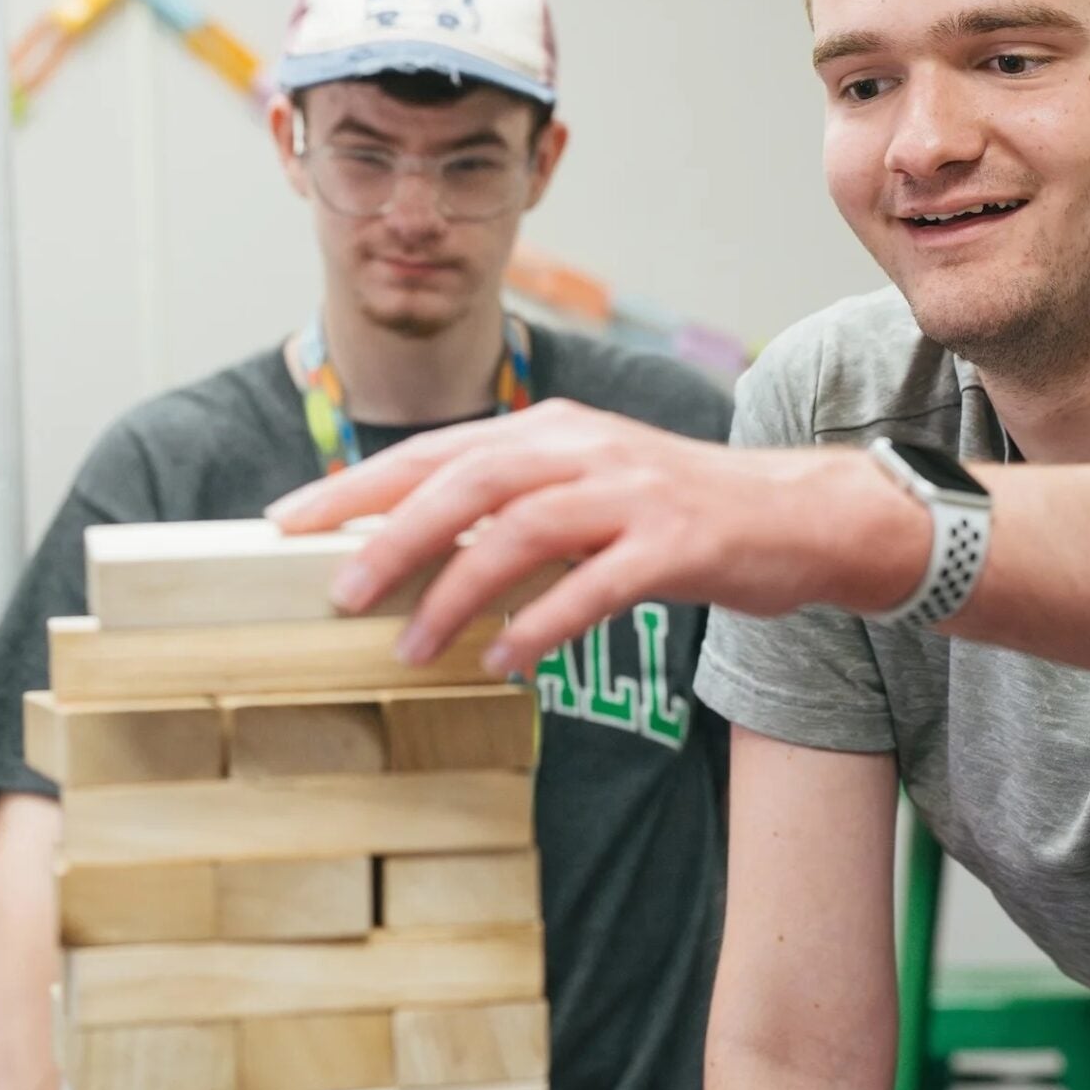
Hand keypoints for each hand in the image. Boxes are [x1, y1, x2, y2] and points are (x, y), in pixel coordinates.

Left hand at [265, 400, 924, 671]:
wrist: (801, 516)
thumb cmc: (681, 511)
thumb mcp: (590, 487)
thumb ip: (513, 506)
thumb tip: (412, 552)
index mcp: (553, 429)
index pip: (436, 451)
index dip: (358, 484)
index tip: (289, 522)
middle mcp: (585, 447)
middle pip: (466, 480)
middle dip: (391, 535)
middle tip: (336, 591)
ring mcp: (632, 492)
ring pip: (521, 529)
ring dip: (456, 590)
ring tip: (411, 646)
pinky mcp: (676, 543)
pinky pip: (594, 586)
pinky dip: (541, 624)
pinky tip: (504, 660)